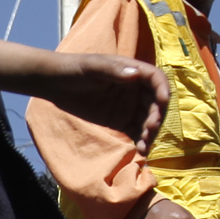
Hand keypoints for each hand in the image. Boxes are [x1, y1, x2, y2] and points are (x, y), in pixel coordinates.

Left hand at [42, 53, 169, 149]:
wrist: (56, 84)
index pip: (155, 79)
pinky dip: (141, 141)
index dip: (163, 89)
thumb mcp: (92, 66)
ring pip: (148, 120)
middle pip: (155, 103)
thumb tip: (135, 74)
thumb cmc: (75, 69)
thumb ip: (112, 70)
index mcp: (132, 71)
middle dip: (156, 116)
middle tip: (149, 129)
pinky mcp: (121, 121)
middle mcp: (136, 89)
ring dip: (150, 132)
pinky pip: (136, 132)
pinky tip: (141, 151)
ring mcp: (129, 106)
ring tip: (145, 145)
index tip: (163, 102)